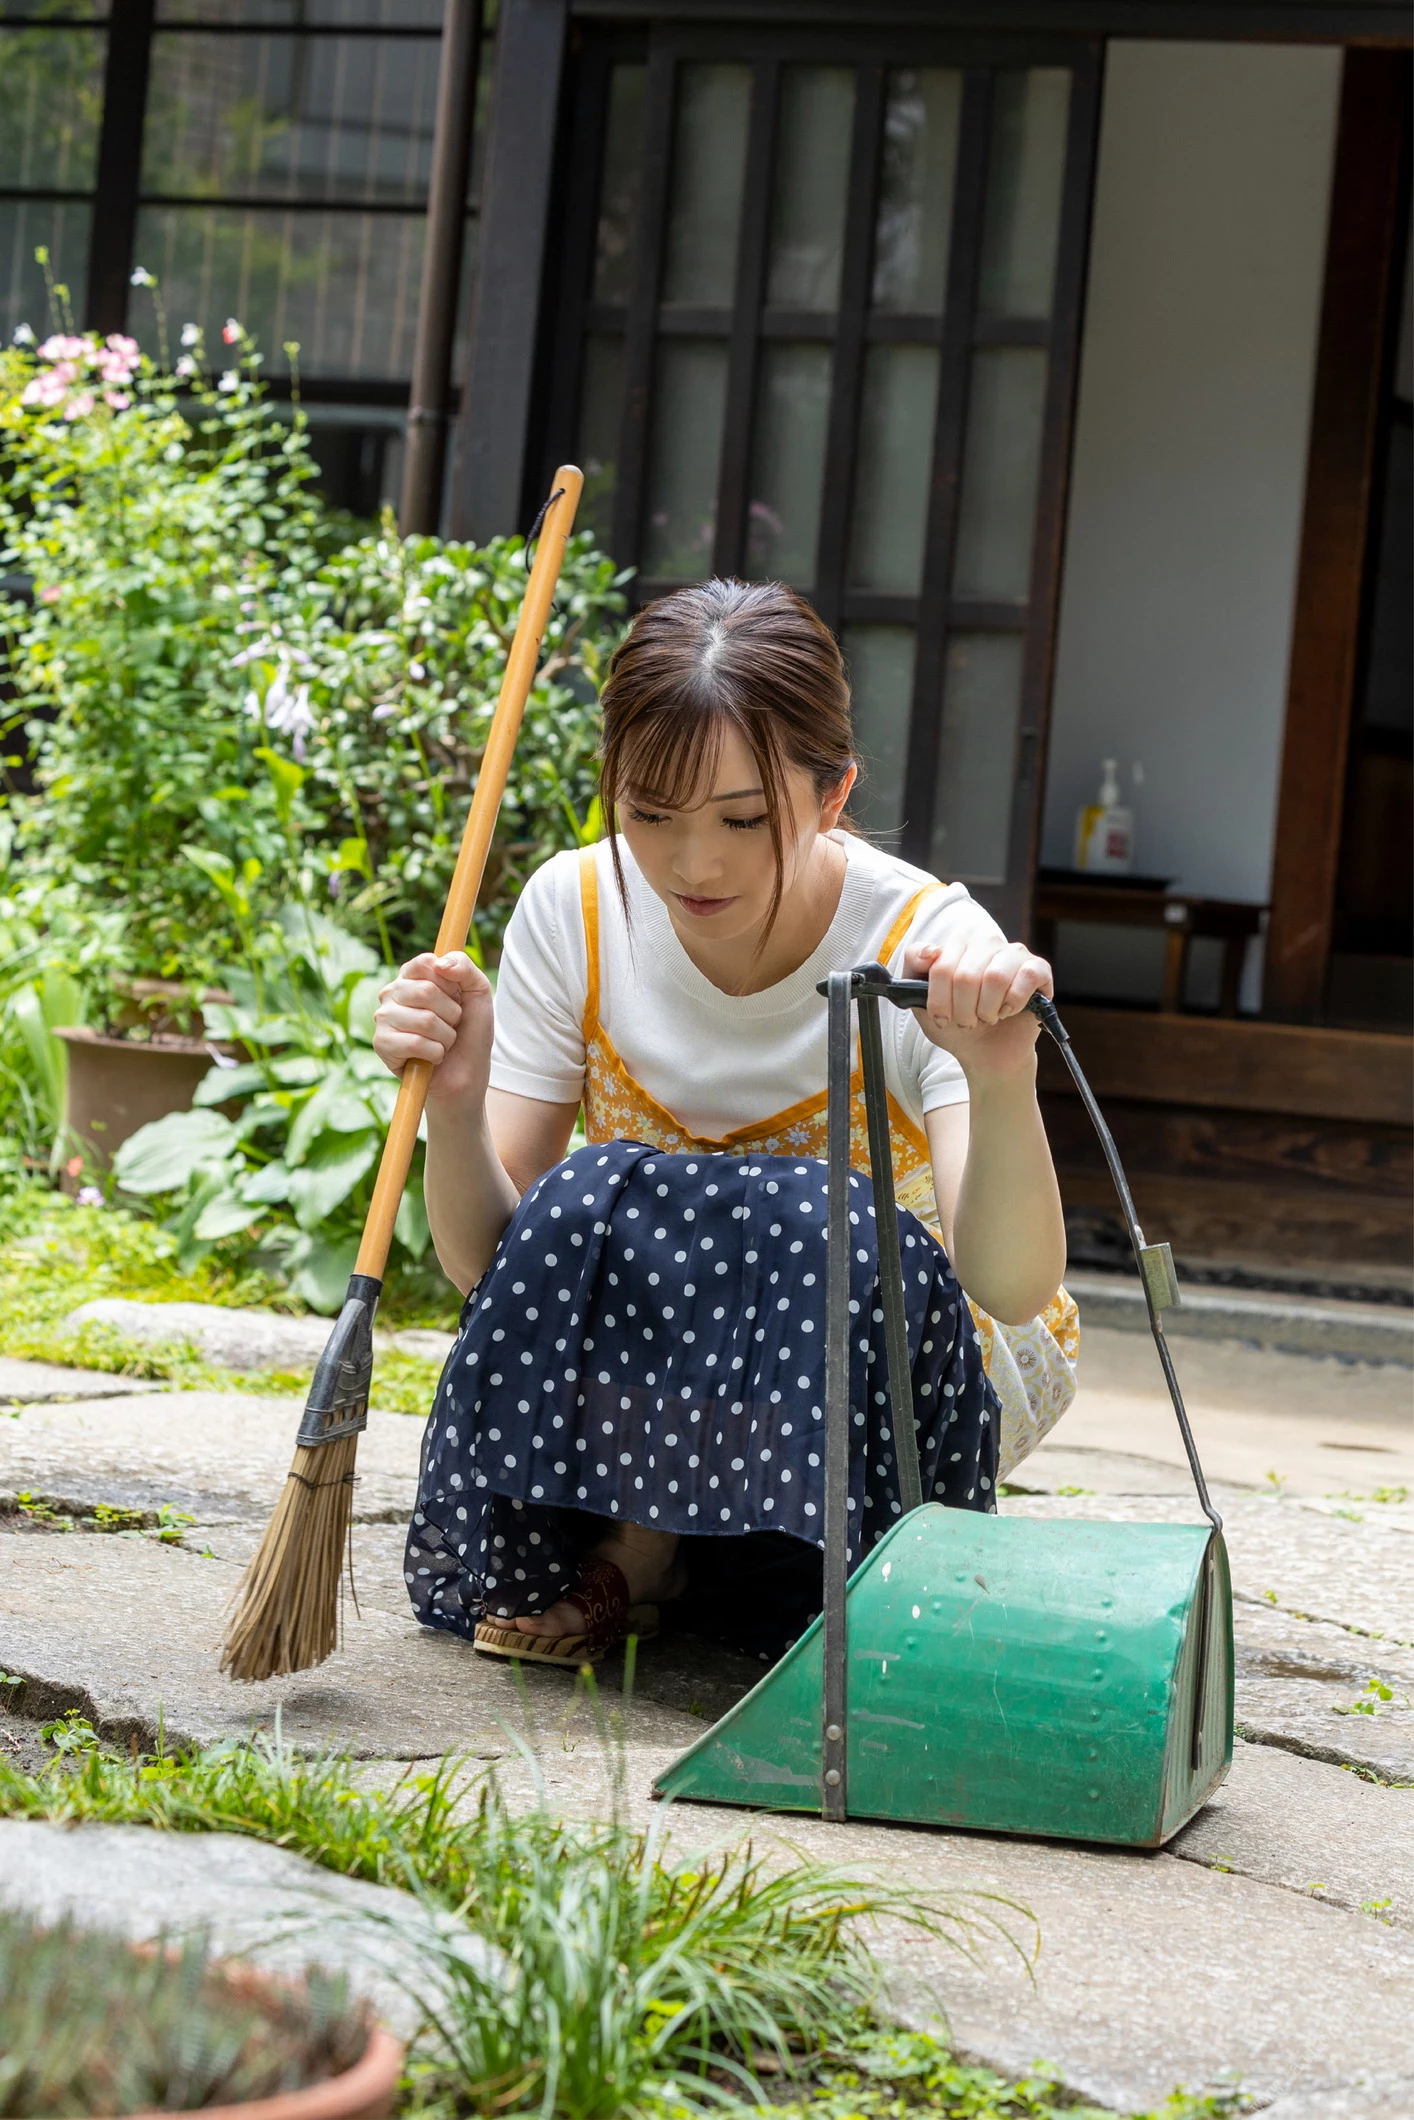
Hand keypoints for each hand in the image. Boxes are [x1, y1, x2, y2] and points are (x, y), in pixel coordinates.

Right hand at [372, 951, 492, 1111]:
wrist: (466, 1075)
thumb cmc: (470, 1033)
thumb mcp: (478, 994)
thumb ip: (465, 968)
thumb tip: (441, 963)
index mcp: (412, 976)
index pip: (427, 963)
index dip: (450, 984)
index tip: (457, 997)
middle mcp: (393, 993)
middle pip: (427, 991)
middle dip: (452, 1014)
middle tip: (451, 1026)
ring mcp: (384, 1018)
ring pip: (425, 1020)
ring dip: (446, 1037)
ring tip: (442, 1043)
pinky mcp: (382, 1044)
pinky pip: (415, 1043)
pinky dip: (435, 1053)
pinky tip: (432, 1057)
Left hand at [901, 935, 1052, 1081]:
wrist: (986, 1053)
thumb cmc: (955, 1024)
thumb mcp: (921, 1001)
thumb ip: (914, 969)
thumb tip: (929, 951)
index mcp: (956, 945)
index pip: (939, 965)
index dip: (938, 999)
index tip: (942, 1017)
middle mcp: (985, 943)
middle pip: (966, 975)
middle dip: (962, 1010)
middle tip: (967, 1022)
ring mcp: (1013, 954)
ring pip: (995, 977)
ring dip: (987, 1009)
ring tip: (987, 1018)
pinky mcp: (1039, 969)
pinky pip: (1026, 978)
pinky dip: (1013, 1003)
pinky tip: (1008, 1011)